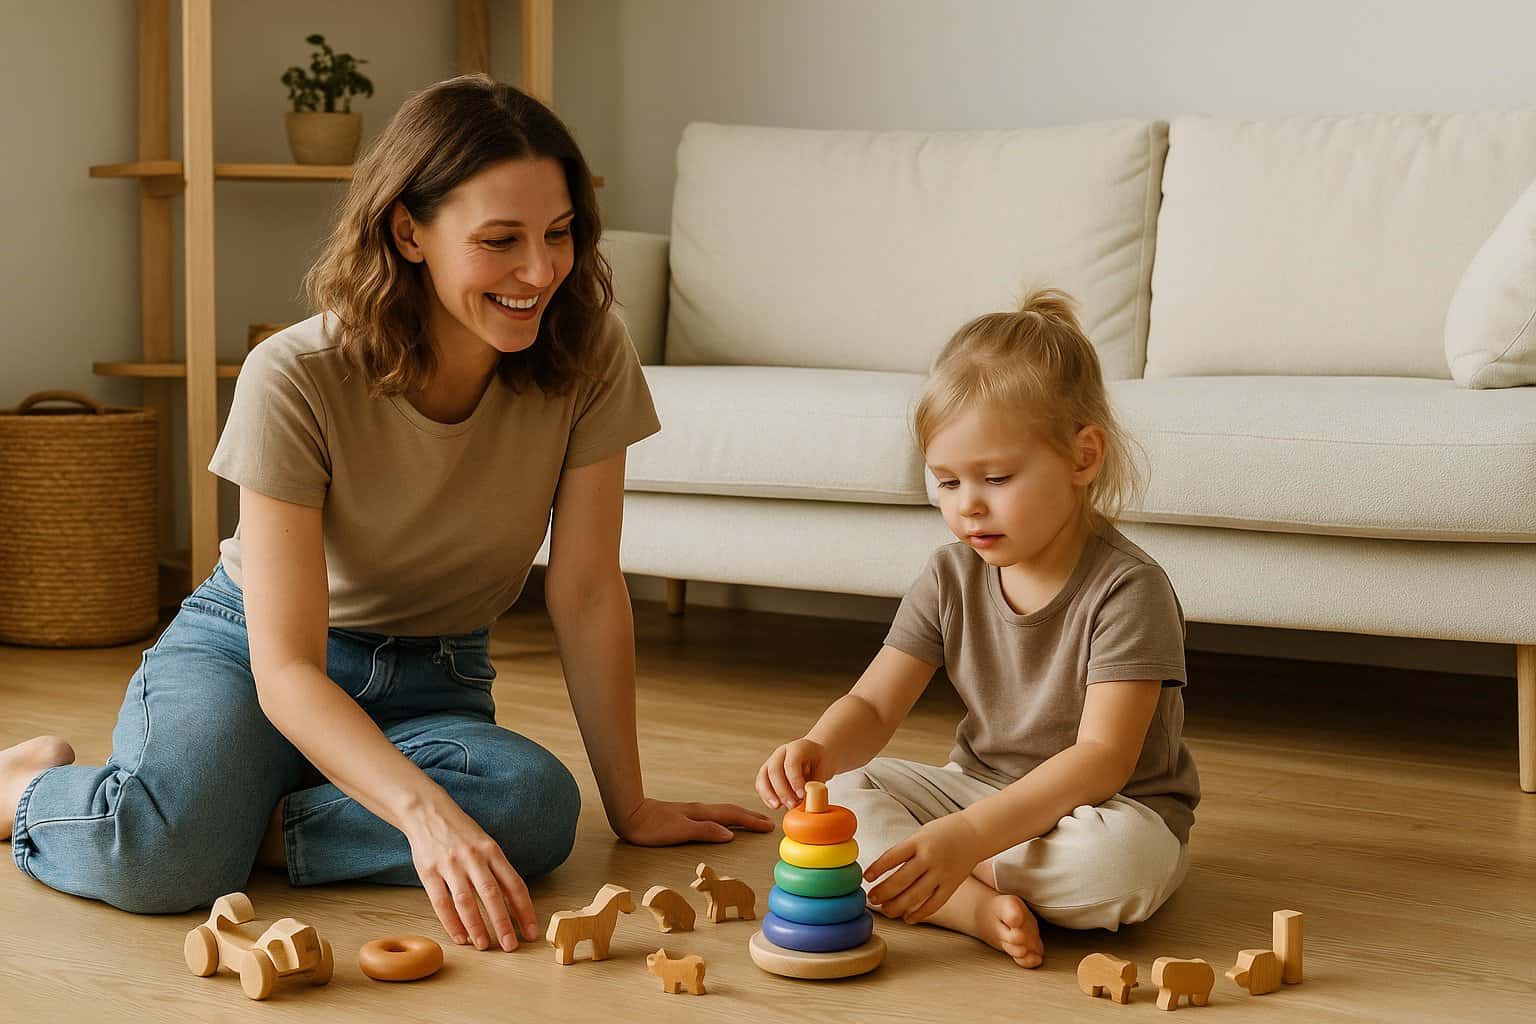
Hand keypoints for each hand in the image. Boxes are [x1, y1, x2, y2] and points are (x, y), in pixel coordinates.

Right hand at [404, 795, 538, 952]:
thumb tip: (514, 902)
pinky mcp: (429, 871)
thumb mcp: (486, 844)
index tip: (531, 931)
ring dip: (477, 926)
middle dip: (503, 923)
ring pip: (466, 901)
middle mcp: (474, 857)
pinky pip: (441, 902)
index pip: (514, 884)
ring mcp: (451, 864)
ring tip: (485, 946)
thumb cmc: (461, 832)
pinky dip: (451, 922)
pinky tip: (460, 937)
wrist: (427, 812)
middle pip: (492, 894)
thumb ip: (497, 870)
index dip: (525, 910)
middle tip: (511, 946)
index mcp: (492, 851)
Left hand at [617, 796, 774, 844]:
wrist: (629, 814)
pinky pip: (714, 816)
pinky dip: (726, 818)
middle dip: (750, 818)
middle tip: (769, 823)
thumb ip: (705, 831)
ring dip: (740, 817)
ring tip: (752, 821)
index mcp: (701, 814)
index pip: (733, 817)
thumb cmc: (651, 827)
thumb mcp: (680, 831)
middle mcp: (700, 810)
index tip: (769, 827)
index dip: (752, 822)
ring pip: (723, 813)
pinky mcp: (685, 816)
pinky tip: (723, 823)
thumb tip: (731, 835)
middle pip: (731, 812)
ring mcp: (692, 812)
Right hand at [755, 737, 829, 808]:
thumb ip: (816, 784)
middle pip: (774, 770)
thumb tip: (811, 801)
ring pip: (763, 777)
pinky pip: (761, 784)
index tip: (802, 795)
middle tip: (792, 805)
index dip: (795, 781)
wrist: (817, 755)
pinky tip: (775, 805)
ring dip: (769, 794)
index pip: (791, 763)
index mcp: (798, 748)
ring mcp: (772, 761)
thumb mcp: (825, 769)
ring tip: (779, 807)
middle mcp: (782, 753)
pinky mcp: (767, 772)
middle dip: (782, 791)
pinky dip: (766, 796)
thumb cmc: (821, 761)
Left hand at [865, 813, 985, 923]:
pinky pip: (934, 904)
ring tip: (886, 910)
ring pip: (916, 896)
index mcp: (919, 841)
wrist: (974, 833)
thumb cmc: (942, 832)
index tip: (866, 878)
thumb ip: (905, 851)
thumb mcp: (920, 834)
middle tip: (872, 899)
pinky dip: (919, 914)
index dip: (877, 869)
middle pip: (902, 880)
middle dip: (883, 892)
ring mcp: (942, 873)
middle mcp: (929, 857)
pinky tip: (907, 918)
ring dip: (897, 906)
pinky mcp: (952, 885)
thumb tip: (881, 871)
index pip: (892, 856)